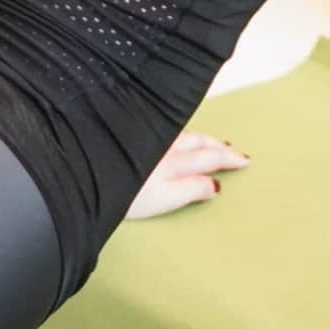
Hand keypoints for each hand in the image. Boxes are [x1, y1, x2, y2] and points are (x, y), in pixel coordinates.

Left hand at [125, 131, 248, 218]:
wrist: (84, 171)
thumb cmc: (120, 192)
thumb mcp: (162, 199)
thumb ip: (191, 190)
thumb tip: (216, 185)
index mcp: (174, 161)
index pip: (209, 157)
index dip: (228, 159)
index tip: (245, 160)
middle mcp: (164, 144)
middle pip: (198, 141)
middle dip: (218, 145)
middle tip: (234, 150)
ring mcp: (148, 137)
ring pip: (182, 133)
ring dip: (201, 137)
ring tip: (210, 141)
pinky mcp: (131, 133)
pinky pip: (166, 129)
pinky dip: (180, 133)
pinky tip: (173, 135)